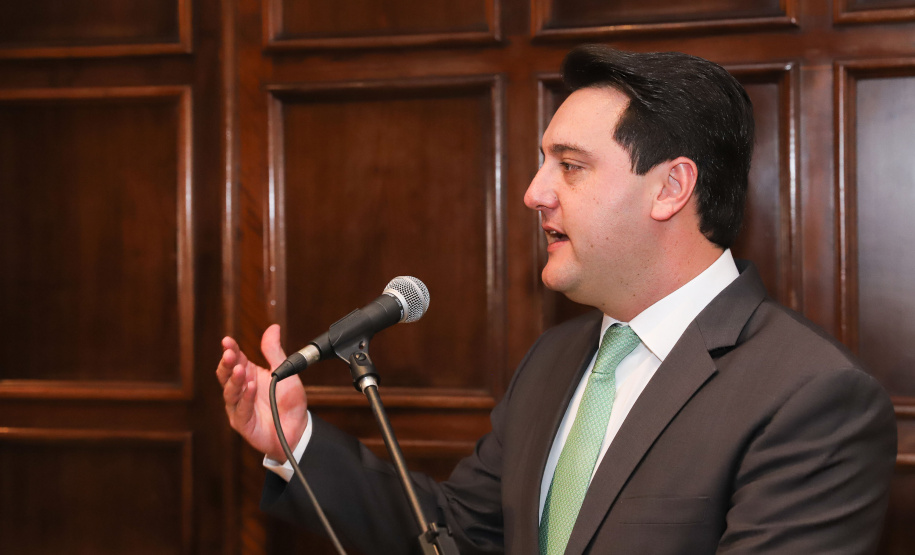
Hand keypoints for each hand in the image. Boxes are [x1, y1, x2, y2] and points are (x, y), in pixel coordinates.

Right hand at [216, 324, 307, 462]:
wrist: (298, 427)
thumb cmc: (288, 400)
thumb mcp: (283, 371)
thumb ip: (274, 351)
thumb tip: (273, 327)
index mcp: (248, 374)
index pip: (235, 359)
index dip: (230, 349)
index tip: (227, 340)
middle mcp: (240, 389)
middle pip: (226, 375)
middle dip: (226, 364)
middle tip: (229, 354)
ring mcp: (238, 406)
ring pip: (230, 392)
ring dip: (234, 380)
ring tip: (239, 369)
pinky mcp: (243, 422)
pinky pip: (241, 410)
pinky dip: (245, 398)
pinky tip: (250, 387)